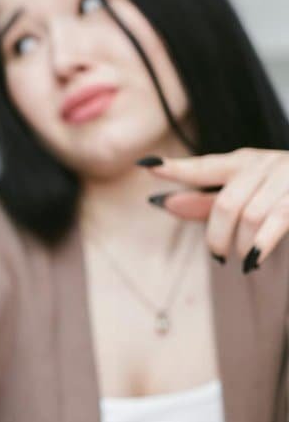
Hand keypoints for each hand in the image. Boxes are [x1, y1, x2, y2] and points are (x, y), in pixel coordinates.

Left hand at [143, 149, 288, 270]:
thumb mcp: (244, 194)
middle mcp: (265, 164)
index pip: (205, 166)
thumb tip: (161, 202)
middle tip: (217, 256)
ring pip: (251, 216)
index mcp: (244, 162)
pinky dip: (261, 244)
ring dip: (241, 243)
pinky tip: (253, 260)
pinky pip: (276, 221)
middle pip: (226, 203)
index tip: (147, 164)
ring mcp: (288, 176)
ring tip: (241, 258)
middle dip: (216, 235)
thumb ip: (205, 201)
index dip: (177, 168)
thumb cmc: (282, 195)